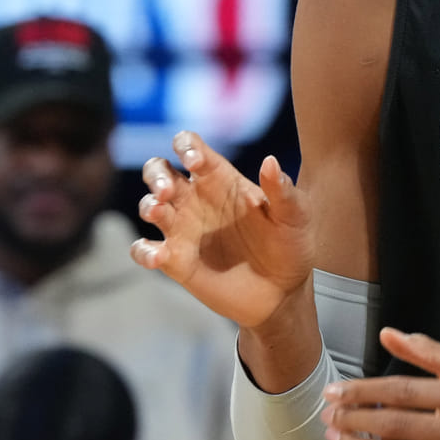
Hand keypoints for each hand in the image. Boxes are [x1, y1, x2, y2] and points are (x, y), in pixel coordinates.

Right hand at [131, 131, 313, 328]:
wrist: (283, 293)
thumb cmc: (290, 246)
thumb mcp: (295, 217)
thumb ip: (282, 190)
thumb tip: (270, 161)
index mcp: (221, 179)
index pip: (192, 148)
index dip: (186, 146)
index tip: (194, 161)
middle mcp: (197, 200)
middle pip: (159, 170)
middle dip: (155, 174)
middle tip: (166, 190)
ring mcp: (184, 230)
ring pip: (149, 206)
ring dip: (148, 206)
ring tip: (159, 213)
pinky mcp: (176, 261)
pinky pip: (146, 250)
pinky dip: (143, 251)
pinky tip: (159, 256)